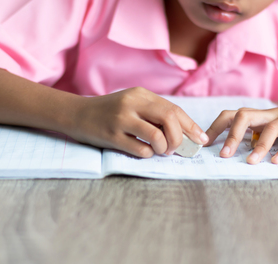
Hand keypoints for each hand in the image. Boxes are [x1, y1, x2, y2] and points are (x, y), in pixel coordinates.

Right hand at [67, 87, 208, 157]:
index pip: (174, 109)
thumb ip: (154, 114)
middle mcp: (132, 103)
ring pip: (156, 135)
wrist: (76, 114)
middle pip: (169, 118)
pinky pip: (140, 149)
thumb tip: (184, 134)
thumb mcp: (132, 104)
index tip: (201, 139)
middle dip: (179, 138)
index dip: (191, 126)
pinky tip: (143, 151)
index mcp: (141, 94)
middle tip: (176, 149)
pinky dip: (148, 154)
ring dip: (164, 147)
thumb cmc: (109, 112)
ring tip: (160, 150)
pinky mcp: (111, 136)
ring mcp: (121, 119)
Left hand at [205, 95, 277, 163]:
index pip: (231, 115)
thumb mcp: (273, 126)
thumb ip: (257, 134)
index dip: (216, 128)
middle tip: (223, 156)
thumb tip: (235, 149)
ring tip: (250, 162)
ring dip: (258, 146)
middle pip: (244, 116)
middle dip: (231, 135)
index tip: (204, 144)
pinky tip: (277, 162)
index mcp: (260, 116)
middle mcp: (270, 115)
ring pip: (269, 128)